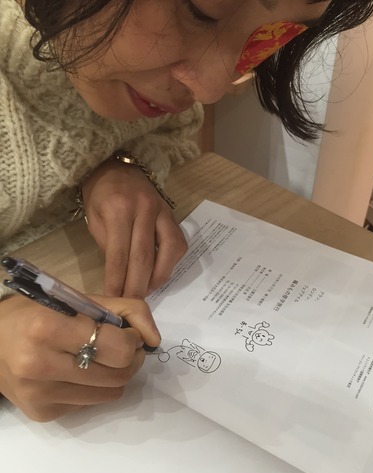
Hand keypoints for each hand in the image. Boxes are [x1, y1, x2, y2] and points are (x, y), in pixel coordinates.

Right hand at [0, 294, 159, 421]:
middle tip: (122, 346)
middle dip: (131, 358)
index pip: (118, 348)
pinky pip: (91, 404)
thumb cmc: (37, 312)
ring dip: (116, 375)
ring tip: (101, 358)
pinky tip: (77, 372)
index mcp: (47, 328)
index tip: (126, 332)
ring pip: (111, 394)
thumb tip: (155, 339)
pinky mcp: (42, 414)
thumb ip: (125, 310)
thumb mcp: (80, 298)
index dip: (132, 340)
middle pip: (120, 375)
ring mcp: (40, 395)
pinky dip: (94, 388)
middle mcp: (40, 365)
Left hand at [81, 159, 186, 297]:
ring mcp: (163, 211)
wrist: (116, 167)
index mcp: (119, 209)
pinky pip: (177, 244)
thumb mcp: (95, 219)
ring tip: (147, 290)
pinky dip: (170, 262)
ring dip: (158, 276)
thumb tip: (119, 277)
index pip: (119, 253)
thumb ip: (109, 246)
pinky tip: (159, 272)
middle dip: (137, 285)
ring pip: (168, 251)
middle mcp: (145, 209)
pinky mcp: (173, 215)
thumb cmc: (101, 196)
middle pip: (144, 256)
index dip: (117, 280)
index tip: (114, 299)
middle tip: (133, 305)